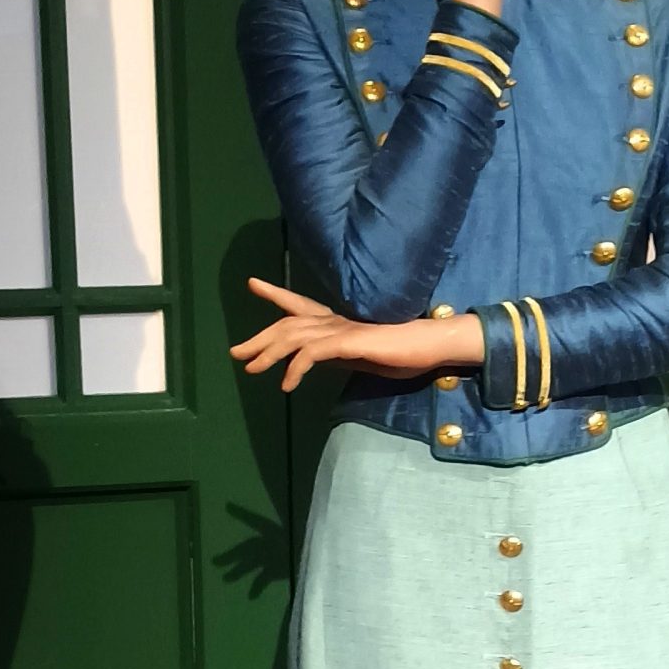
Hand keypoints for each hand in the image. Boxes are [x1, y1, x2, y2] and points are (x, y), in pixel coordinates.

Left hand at [229, 277, 480, 390]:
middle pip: (288, 323)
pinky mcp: (349, 341)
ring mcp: (342, 329)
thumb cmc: (405, 351)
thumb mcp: (365, 355)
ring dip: (269, 353)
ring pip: (294, 336)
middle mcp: (336, 320)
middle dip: (260, 337)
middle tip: (236, 352)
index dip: (276, 294)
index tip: (253, 284)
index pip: (301, 304)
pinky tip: (287, 384)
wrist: (432, 344)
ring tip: (251, 369)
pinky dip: (296, 367)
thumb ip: (341, 354)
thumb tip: (319, 360)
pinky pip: (313, 352)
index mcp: (339, 321)